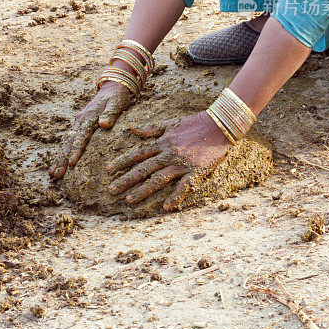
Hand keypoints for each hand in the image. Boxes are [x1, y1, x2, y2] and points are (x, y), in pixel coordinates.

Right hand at [49, 80, 132, 179]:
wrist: (111, 88)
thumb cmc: (116, 97)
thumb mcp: (116, 103)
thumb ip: (110, 113)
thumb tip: (103, 124)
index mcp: (88, 116)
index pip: (81, 135)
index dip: (76, 149)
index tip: (72, 162)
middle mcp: (80, 121)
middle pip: (69, 142)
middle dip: (63, 159)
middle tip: (59, 174)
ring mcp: (77, 124)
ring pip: (66, 143)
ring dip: (60, 159)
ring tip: (54, 174)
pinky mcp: (78, 127)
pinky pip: (68, 142)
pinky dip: (62, 154)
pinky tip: (57, 166)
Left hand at [106, 111, 231, 211]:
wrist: (219, 125)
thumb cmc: (194, 123)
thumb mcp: (170, 122)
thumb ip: (150, 128)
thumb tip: (131, 127)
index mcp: (162, 142)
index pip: (138, 153)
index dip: (122, 161)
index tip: (108, 170)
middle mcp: (168, 153)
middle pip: (143, 168)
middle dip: (126, 179)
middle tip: (111, 190)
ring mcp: (182, 163)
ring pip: (159, 178)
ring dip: (143, 190)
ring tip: (130, 200)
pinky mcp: (196, 171)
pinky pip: (184, 186)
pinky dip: (175, 196)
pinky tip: (166, 206)